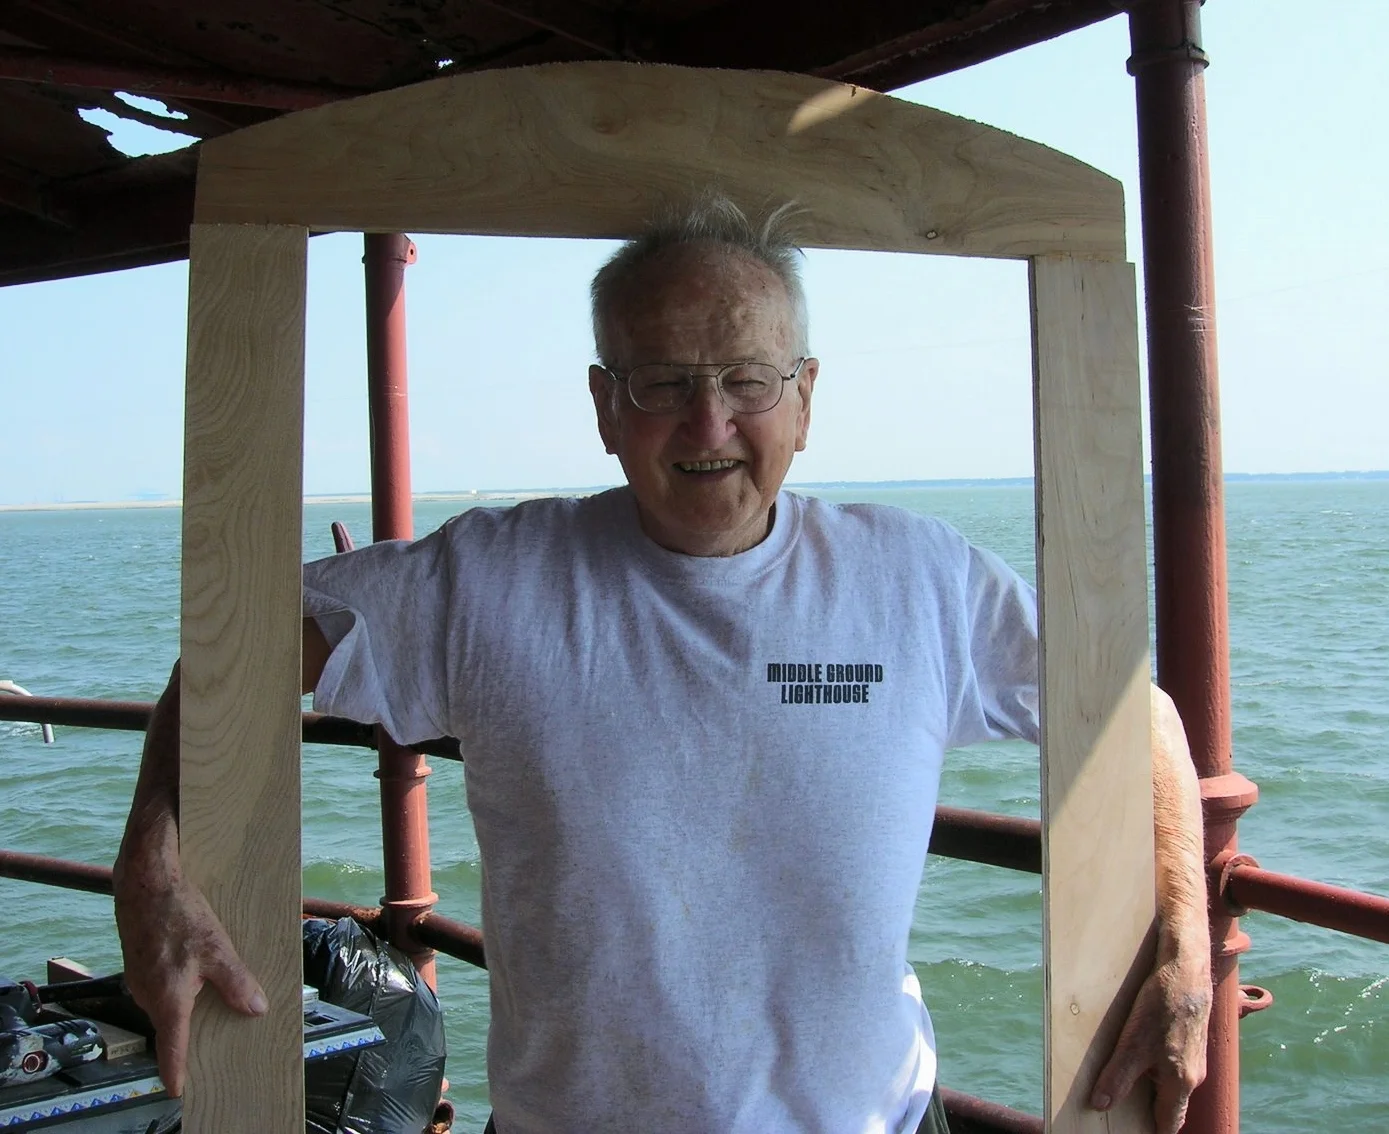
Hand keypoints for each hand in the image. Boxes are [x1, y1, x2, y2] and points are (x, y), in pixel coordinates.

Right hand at [113, 834, 266, 1095]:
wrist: (145, 882)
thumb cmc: (180, 915)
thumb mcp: (217, 949)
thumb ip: (236, 983)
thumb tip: (256, 1010)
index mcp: (167, 1000)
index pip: (171, 1048)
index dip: (176, 1071)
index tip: (179, 1090)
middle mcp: (147, 996)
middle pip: (173, 1026)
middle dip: (194, 1032)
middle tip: (222, 1036)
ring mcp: (140, 980)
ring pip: (168, 1003)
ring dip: (189, 1004)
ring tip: (219, 998)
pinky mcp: (140, 964)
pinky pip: (162, 986)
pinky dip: (180, 986)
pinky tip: (198, 972)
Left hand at [1090, 942, 1210, 1133]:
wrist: (1186, 965)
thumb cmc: (1163, 1003)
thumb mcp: (1133, 1043)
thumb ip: (1117, 1076)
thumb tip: (1100, 1104)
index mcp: (1181, 1081)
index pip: (1169, 1123)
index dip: (1151, 1131)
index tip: (1131, 1132)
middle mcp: (1192, 1073)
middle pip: (1169, 1104)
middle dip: (1146, 1111)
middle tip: (1117, 1110)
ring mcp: (1193, 1055)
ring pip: (1169, 1081)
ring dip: (1148, 1086)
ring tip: (1120, 1082)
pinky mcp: (1188, 1037)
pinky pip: (1170, 1061)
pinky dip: (1153, 1064)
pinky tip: (1135, 1052)